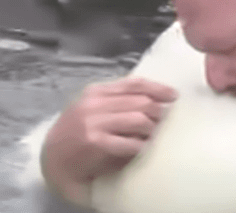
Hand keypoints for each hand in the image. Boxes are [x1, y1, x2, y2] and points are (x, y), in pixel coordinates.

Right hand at [42, 77, 177, 188]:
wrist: (54, 160)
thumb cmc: (78, 132)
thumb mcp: (94, 107)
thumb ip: (119, 99)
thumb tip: (158, 98)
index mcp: (96, 91)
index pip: (135, 83)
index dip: (158, 88)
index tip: (174, 96)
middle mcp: (94, 104)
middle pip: (141, 102)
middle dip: (158, 112)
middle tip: (162, 122)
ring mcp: (94, 123)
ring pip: (140, 120)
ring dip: (150, 130)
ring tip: (150, 136)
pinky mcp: (96, 143)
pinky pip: (131, 143)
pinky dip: (140, 146)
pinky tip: (140, 149)